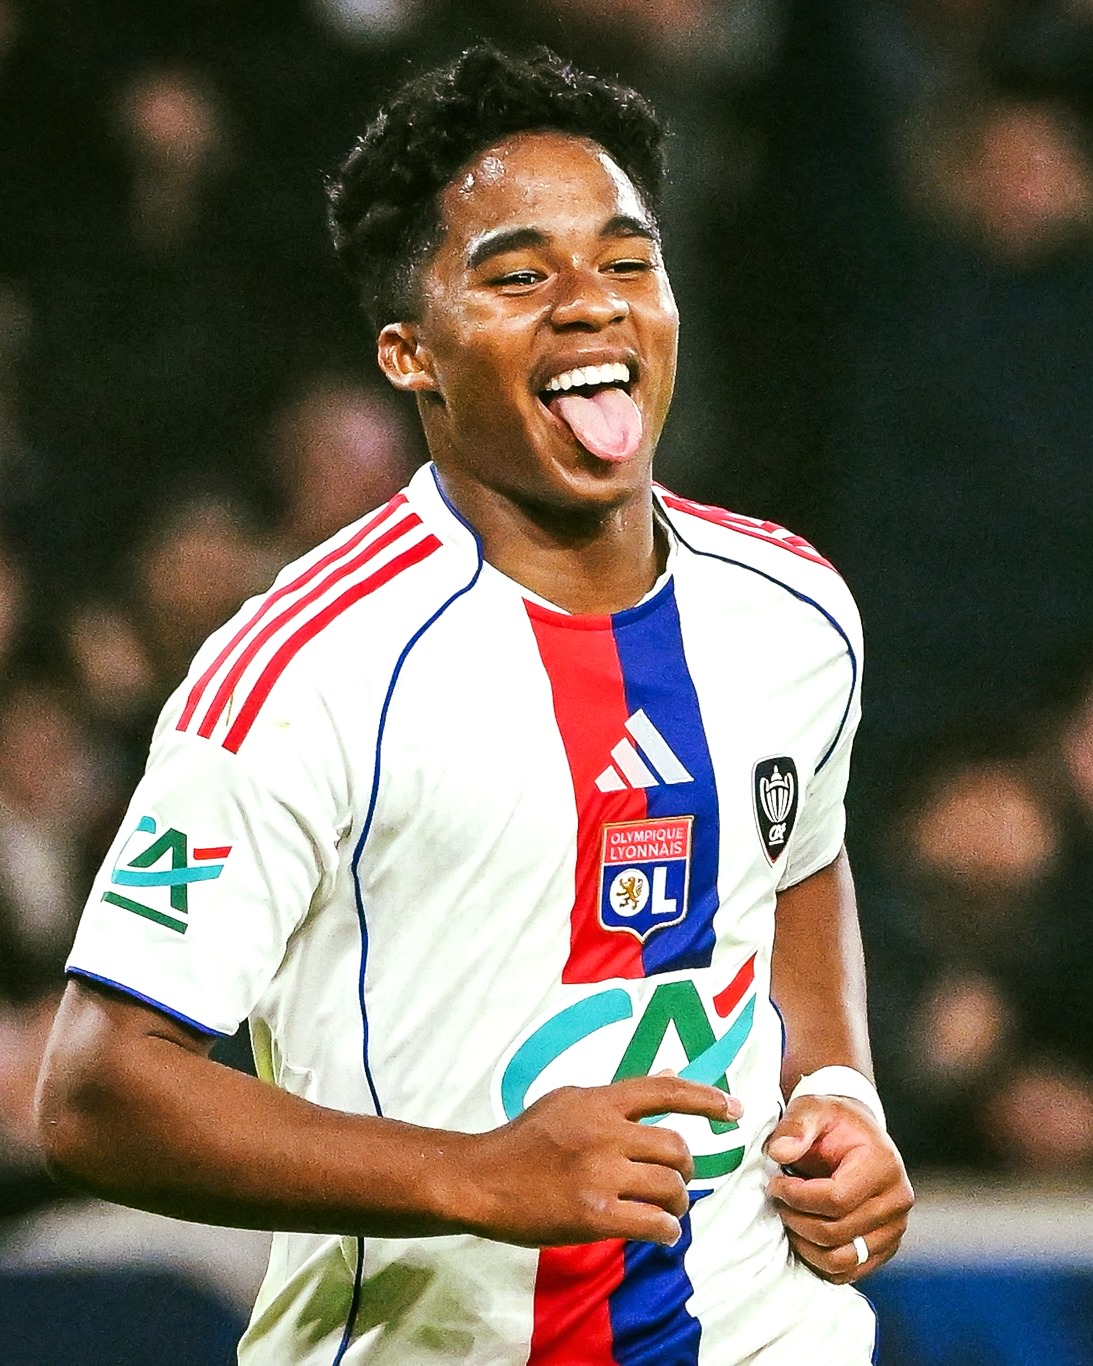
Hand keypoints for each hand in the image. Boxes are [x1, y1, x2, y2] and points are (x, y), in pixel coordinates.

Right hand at [465, 1075, 740, 1247]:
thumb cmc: (522, 1140)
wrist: (481, 1179)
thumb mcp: (567, 1101)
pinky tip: (660, 1232)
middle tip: (678, 1180)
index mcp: (599, 1100)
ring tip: (667, 1210)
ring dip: (678, 1203)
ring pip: (670, 1187)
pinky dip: (666, 1231)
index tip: (734, 1109)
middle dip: (686, 1169)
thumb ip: (615, 1096)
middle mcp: (604, 1132)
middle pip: (676, 1148)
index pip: (665, 1090)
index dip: (705, 1098)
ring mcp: (599, 1174)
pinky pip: (654, 1224)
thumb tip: (666, 1079)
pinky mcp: (593, 1215)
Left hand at [764, 1094, 912, 1282]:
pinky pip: (848, 1272)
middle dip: (796, 1219)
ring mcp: (895, 1229)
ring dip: (805, 1244)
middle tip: (778, 1200)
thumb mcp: (813, 1109)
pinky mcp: (885, 1248)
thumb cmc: (833, 1122)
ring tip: (789, 1217)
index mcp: (883, 1165)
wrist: (856, 1136)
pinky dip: (819, 1261)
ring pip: (842, 1260)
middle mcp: (897, 1201)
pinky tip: (803, 1234)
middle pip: (837, 1232)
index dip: (797, 1197)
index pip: (836, 1199)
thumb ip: (796, 1126)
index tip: (776, 1184)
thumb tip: (779, 1153)